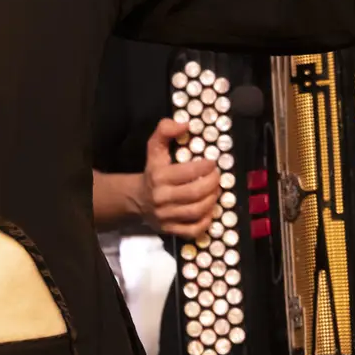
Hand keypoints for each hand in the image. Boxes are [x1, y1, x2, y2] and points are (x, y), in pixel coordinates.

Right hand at [140, 118, 220, 237]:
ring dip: (212, 200)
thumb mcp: (154, 147)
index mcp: (158, 176)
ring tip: (215, 191)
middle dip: (212, 184)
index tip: (212, 163)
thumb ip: (165, 130)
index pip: (188, 172)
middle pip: (195, 193)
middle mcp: (161, 197)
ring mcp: (166, 216)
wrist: (136, 199)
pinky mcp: (170, 230)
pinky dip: (206, 221)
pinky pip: (193, 230)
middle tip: (217, 177)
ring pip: (196, 211)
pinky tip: (209, 210)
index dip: (205, 167)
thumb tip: (185, 124)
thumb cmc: (152, 171)